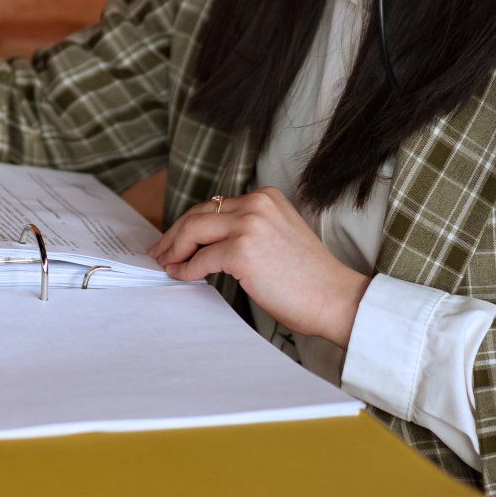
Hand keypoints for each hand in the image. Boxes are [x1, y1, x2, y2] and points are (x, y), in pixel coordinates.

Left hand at [147, 189, 372, 348]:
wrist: (336, 298)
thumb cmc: (308, 278)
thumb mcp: (276, 236)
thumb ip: (247, 229)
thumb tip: (205, 242)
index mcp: (266, 197)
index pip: (214, 205)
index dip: (189, 223)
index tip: (173, 238)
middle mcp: (257, 204)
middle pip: (199, 214)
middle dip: (174, 234)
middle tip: (159, 252)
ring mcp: (249, 225)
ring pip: (194, 230)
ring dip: (174, 249)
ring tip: (165, 264)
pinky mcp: (242, 250)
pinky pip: (201, 258)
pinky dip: (187, 268)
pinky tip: (182, 276)